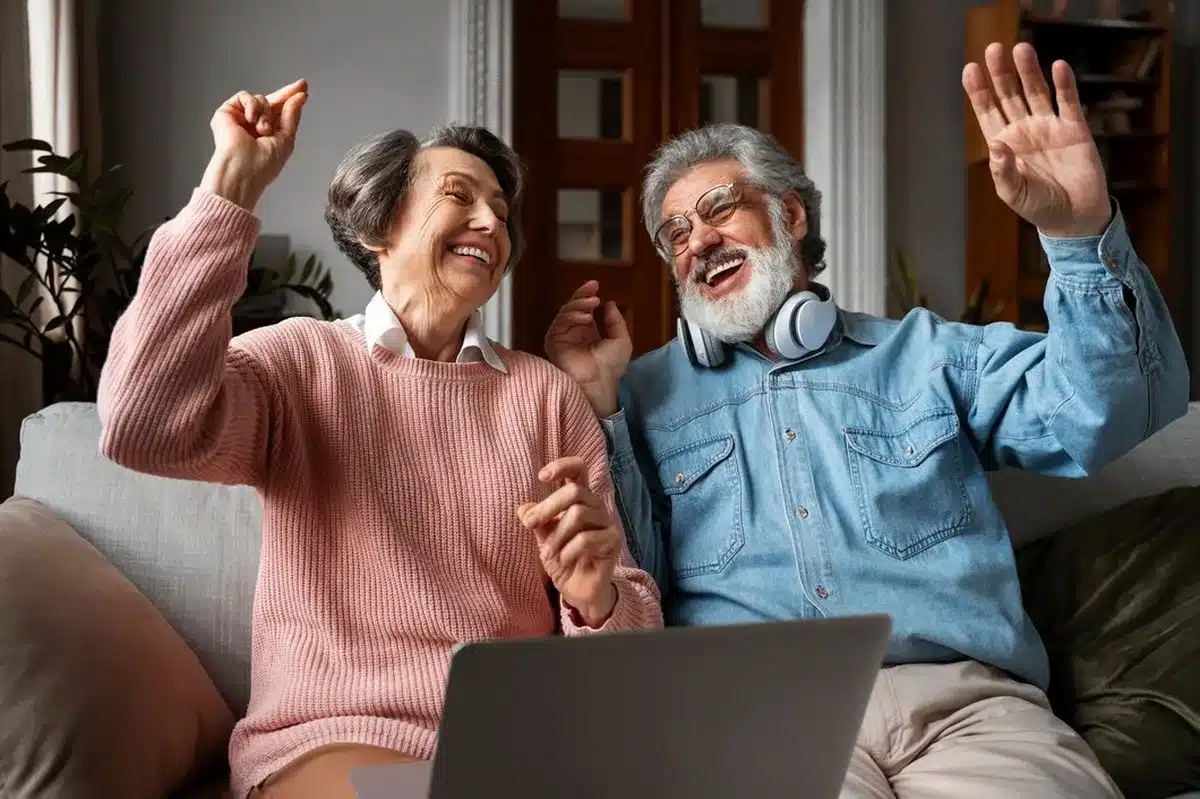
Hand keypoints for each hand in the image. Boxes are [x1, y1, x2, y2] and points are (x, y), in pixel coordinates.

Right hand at [200, 79, 308, 210]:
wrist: (241, 170)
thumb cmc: (262, 165)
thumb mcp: (286, 139)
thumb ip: (291, 116)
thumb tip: (299, 97)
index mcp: (268, 134)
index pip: (280, 113)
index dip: (291, 100)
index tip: (304, 89)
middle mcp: (254, 125)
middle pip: (271, 102)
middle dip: (286, 95)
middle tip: (301, 86)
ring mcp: (240, 119)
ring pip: (261, 99)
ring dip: (266, 114)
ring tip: (263, 130)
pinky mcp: (227, 113)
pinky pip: (244, 96)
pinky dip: (251, 105)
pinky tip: (251, 120)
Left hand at [518, 456, 620, 626]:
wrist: (579, 590)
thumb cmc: (563, 559)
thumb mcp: (544, 539)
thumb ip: (537, 522)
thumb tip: (523, 509)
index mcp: (580, 499)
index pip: (578, 469)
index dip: (562, 465)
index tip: (542, 476)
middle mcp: (596, 506)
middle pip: (574, 491)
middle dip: (547, 507)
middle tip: (529, 524)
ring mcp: (607, 523)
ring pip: (579, 514)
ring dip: (556, 535)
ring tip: (547, 553)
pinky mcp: (613, 541)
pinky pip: (586, 539)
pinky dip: (568, 551)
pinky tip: (563, 560)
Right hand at [544, 281, 630, 417]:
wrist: (599, 385)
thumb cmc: (611, 367)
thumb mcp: (621, 340)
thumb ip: (616, 321)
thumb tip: (610, 303)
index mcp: (587, 331)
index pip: (584, 308)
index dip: (588, 295)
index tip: (596, 285)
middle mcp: (573, 332)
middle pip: (572, 307)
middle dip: (581, 295)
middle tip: (592, 288)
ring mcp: (562, 337)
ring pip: (565, 312)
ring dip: (578, 304)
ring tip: (592, 304)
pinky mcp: (554, 342)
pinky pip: (559, 323)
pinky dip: (571, 316)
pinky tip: (585, 317)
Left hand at [963, 43, 1110, 237]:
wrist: (1075, 217)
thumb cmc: (1039, 207)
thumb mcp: (1015, 193)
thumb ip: (1004, 171)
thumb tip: (996, 146)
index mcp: (1004, 144)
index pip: (987, 111)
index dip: (978, 91)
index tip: (969, 69)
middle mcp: (1024, 130)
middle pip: (1009, 95)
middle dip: (1001, 73)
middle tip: (994, 49)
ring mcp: (1049, 126)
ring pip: (1036, 92)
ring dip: (1029, 71)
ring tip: (1021, 49)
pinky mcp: (1074, 129)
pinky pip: (1067, 102)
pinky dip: (1064, 85)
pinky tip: (1058, 67)